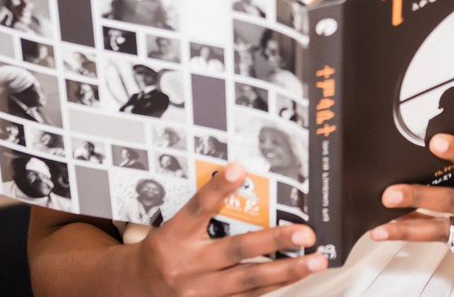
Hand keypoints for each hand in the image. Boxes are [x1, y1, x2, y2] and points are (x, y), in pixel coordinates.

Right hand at [136, 163, 327, 295]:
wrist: (138, 287)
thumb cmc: (164, 249)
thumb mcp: (174, 225)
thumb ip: (204, 209)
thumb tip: (239, 177)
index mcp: (176, 236)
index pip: (198, 208)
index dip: (217, 189)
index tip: (238, 169)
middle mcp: (189, 264)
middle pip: (236, 249)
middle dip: (274, 241)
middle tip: (306, 233)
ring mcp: (200, 291)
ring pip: (250, 280)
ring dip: (286, 271)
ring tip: (315, 261)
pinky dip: (274, 288)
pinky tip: (295, 278)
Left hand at [368, 134, 453, 257]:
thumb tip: (430, 150)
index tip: (435, 142)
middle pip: (453, 201)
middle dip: (418, 199)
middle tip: (389, 195)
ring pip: (443, 231)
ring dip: (408, 229)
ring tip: (380, 230)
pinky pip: (446, 241)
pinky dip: (421, 236)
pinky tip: (399, 232)